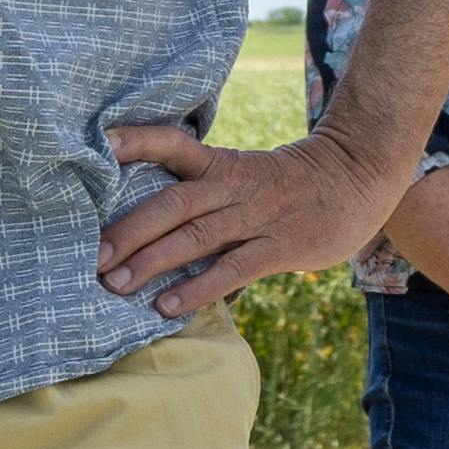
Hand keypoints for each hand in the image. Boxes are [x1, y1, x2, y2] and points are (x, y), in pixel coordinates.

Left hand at [99, 122, 404, 320]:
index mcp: (223, 165)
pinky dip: (198, 288)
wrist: (357, 177)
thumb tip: (149, 229)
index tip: (100, 144)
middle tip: (92, 257)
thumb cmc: (291, 184)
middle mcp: (233, 187)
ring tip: (115, 284)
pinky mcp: (279, 246)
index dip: (138, 142)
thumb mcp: (247, 175)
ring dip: (152, 261)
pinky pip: (232, 267)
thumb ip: (206, 197)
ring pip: (196, 237)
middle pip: (172, 204)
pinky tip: (167, 306)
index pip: (174, 145)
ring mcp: (257, 216)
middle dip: (129, 231)